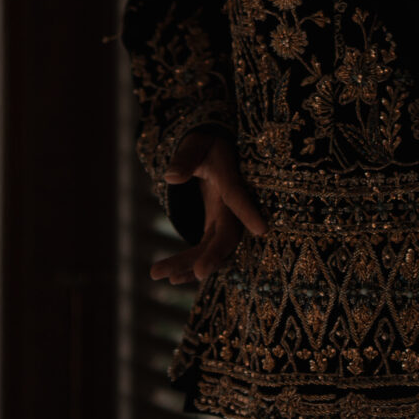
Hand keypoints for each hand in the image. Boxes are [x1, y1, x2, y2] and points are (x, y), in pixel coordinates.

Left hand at [150, 131, 265, 284]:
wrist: (213, 149)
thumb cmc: (205, 142)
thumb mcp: (195, 142)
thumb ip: (185, 157)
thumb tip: (171, 177)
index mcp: (229, 176)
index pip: (237, 195)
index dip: (248, 211)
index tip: (262, 229)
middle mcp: (230, 203)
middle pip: (227, 234)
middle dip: (211, 256)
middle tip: (191, 274)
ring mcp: (224, 217)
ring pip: (212, 247)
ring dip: (188, 264)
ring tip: (156, 273)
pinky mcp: (214, 225)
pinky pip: (205, 248)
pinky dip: (190, 263)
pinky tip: (171, 277)